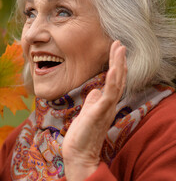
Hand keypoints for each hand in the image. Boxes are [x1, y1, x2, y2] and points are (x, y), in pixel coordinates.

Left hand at [62, 40, 126, 180]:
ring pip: (116, 82)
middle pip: (118, 78)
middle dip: (118, 60)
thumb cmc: (82, 135)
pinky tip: (115, 68)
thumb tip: (95, 90)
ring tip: (119, 48)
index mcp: (105, 103)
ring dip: (118, 64)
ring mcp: (106, 108)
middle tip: (119, 43)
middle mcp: (109, 104)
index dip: (116, 65)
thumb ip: (92, 101)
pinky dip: (113, 80)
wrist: (78, 153)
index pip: (113, 81)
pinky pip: (109, 94)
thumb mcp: (87, 113)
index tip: (115, 49)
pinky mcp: (100, 113)